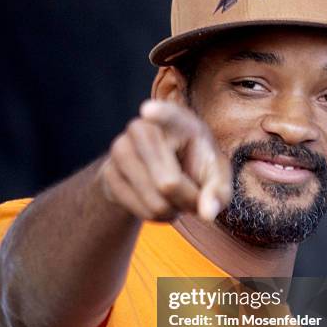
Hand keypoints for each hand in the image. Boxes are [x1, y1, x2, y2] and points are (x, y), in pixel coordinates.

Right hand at [99, 100, 232, 221]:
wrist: (157, 171)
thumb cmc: (195, 166)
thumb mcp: (215, 175)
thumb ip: (218, 191)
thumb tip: (207, 214)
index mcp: (175, 120)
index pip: (167, 114)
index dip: (159, 113)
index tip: (148, 110)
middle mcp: (142, 128)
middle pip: (169, 183)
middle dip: (188, 201)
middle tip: (194, 197)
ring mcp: (120, 149)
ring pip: (156, 202)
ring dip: (173, 211)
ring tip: (176, 197)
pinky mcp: (107, 173)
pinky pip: (142, 212)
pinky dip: (158, 216)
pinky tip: (159, 201)